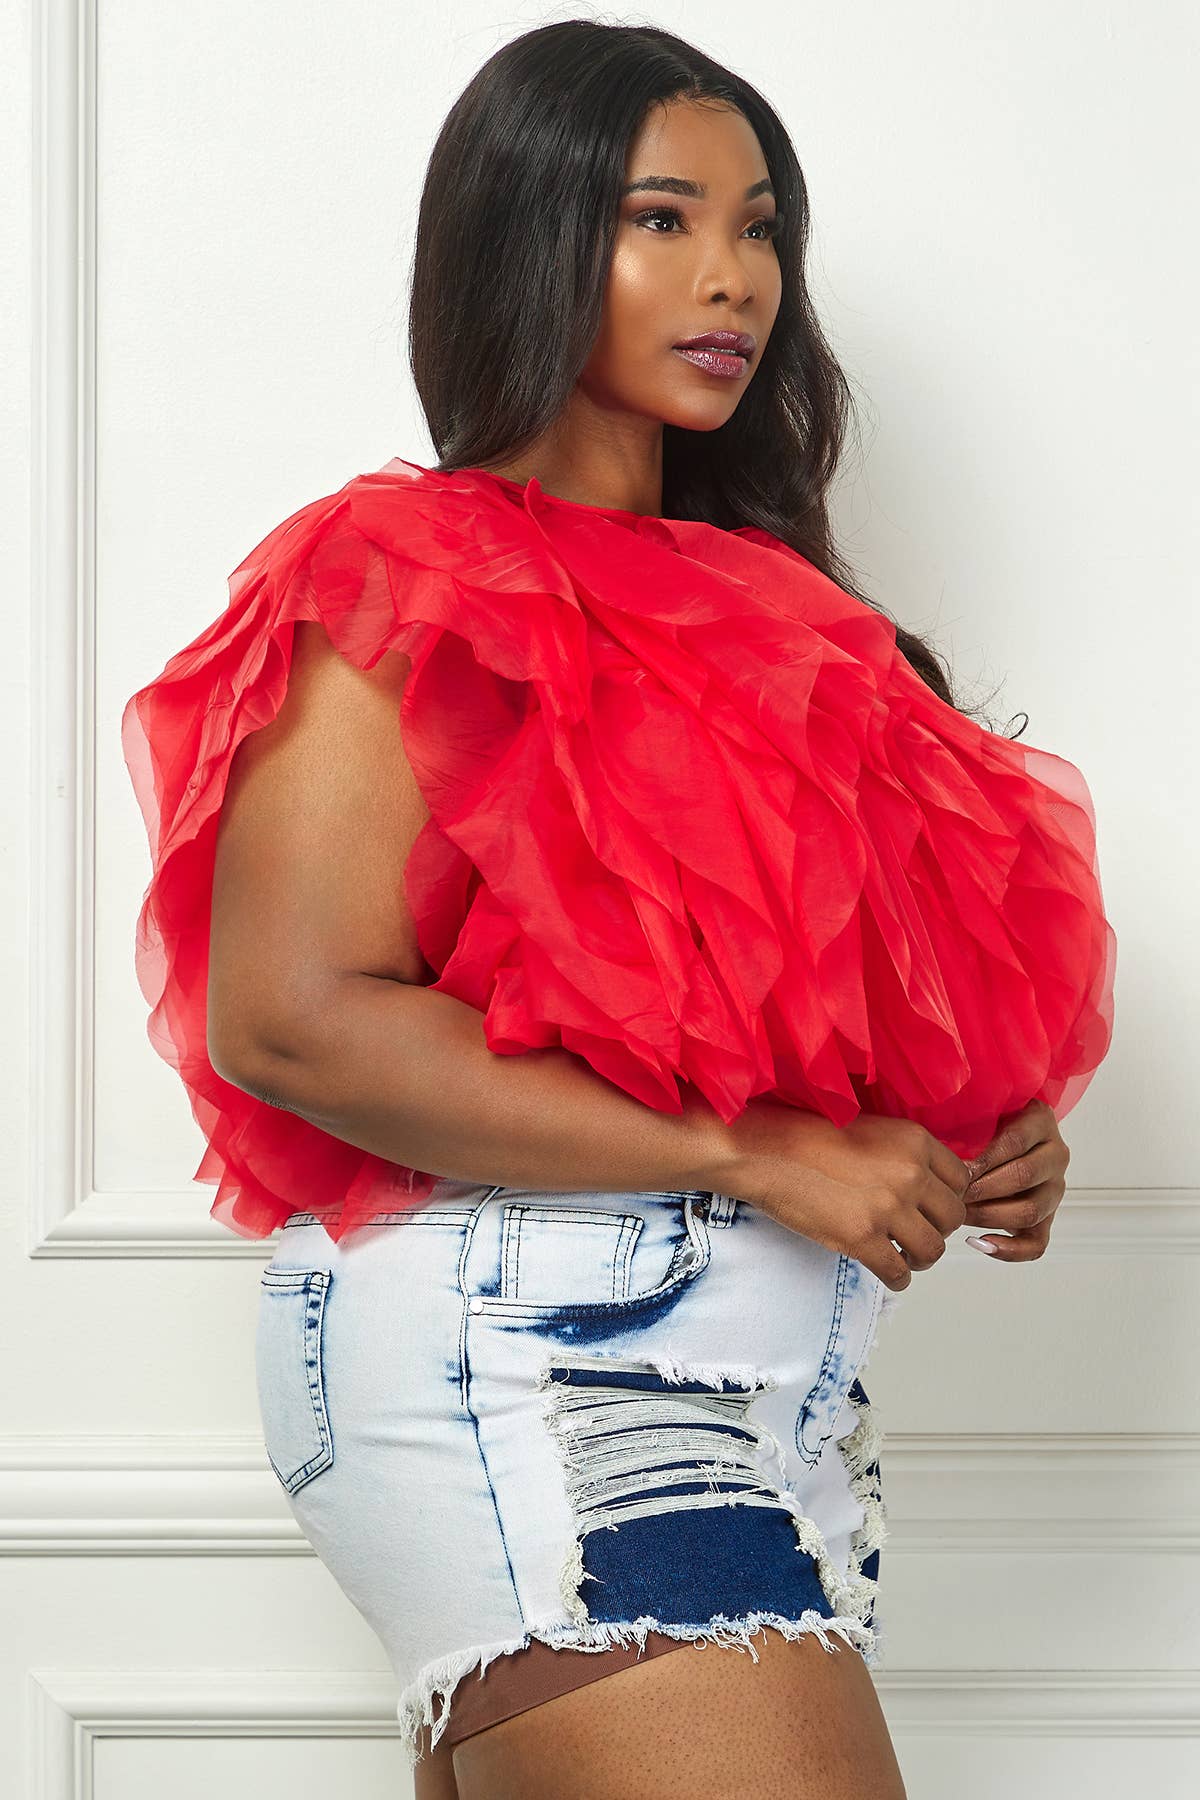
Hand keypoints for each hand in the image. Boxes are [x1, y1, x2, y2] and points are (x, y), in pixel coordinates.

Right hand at [718, 1100, 973, 1292]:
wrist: (764, 1150)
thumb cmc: (807, 1134)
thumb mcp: (870, 1127)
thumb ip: (904, 1152)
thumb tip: (928, 1185)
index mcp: (914, 1140)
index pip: (961, 1179)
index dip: (947, 1197)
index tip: (932, 1207)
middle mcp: (909, 1173)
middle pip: (953, 1217)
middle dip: (938, 1229)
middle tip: (917, 1233)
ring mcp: (887, 1208)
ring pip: (932, 1250)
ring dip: (921, 1259)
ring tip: (904, 1256)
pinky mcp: (861, 1239)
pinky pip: (898, 1272)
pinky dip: (898, 1279)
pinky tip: (889, 1273)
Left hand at [960, 1099, 1069, 1262]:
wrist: (1003, 1136)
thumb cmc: (983, 1124)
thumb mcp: (981, 1111)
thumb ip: (968, 1119)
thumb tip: (936, 1144)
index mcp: (1041, 1122)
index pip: (1015, 1141)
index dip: (983, 1159)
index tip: (955, 1169)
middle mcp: (1055, 1155)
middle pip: (1023, 1176)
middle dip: (982, 1189)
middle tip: (951, 1194)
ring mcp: (1054, 1189)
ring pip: (1030, 1211)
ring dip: (989, 1215)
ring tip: (958, 1214)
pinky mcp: (1048, 1219)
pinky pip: (1036, 1244)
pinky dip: (1008, 1250)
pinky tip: (980, 1242)